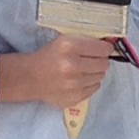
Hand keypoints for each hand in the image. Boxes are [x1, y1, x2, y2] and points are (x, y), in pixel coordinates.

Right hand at [0, 35, 114, 107]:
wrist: (30, 77)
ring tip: (83, 70)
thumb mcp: (64, 41)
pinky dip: (90, 83)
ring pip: (100, 76)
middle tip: (92, 59)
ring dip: (95, 72)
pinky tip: (80, 79)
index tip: (104, 49)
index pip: (102, 49)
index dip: (105, 48)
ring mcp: (74, 84)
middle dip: (101, 60)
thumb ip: (86, 41)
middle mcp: (73, 66)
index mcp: (70, 47)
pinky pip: (94, 88)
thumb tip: (109, 45)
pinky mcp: (74, 97)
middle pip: (104, 63)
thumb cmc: (48, 56)